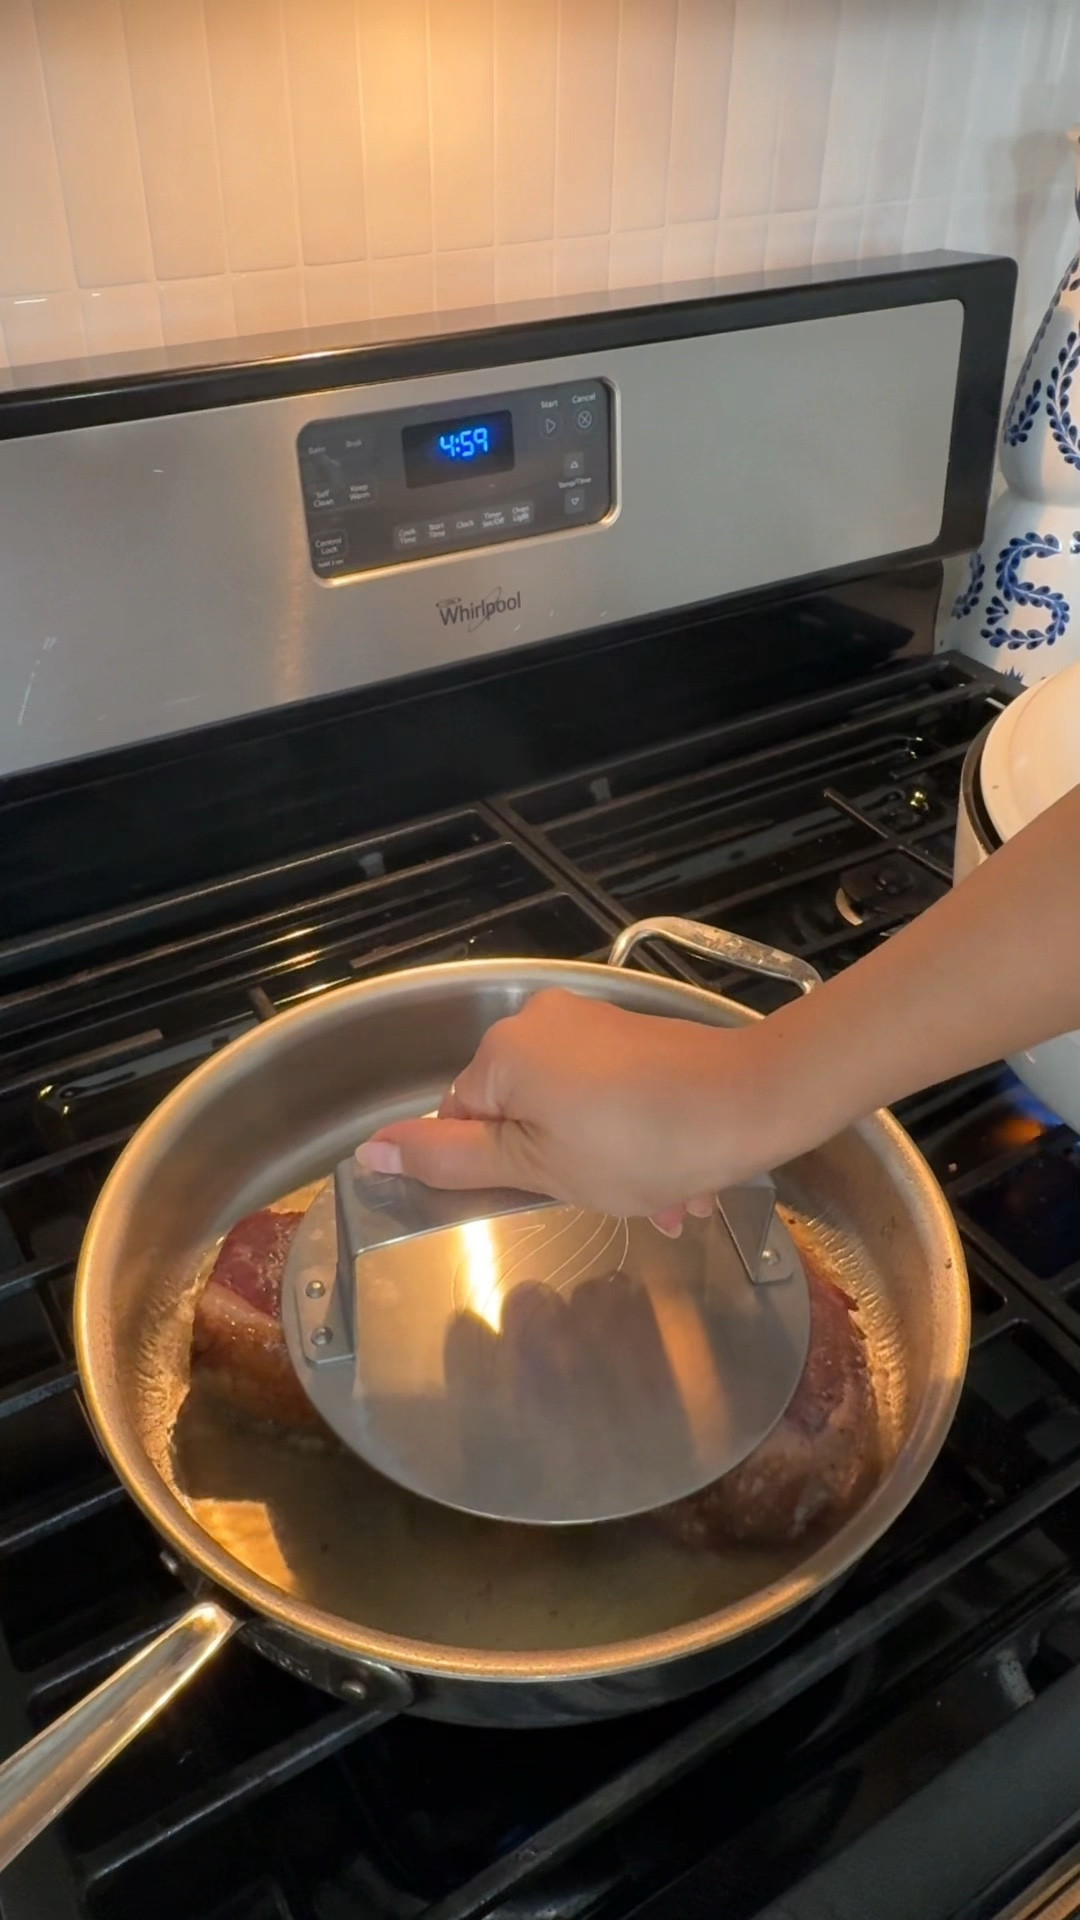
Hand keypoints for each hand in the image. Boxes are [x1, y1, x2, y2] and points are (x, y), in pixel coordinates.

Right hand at [356, 987, 783, 1229]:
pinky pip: (615, 1097)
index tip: (552, 1194)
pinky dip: (638, 1140)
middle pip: (520, 1115)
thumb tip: (368, 1150)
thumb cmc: (640, 1144)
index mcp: (505, 1049)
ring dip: (612, 1168)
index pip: (461, 1121)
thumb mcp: (536, 1166)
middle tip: (619, 1203)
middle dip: (565, 1171)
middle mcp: (544, 1020)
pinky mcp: (639, 1036)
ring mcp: (595, 1024)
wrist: (756, 1100)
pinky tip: (681, 1182)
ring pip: (575, 1113)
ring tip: (666, 1202)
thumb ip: (451, 1159)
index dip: (501, 1168)